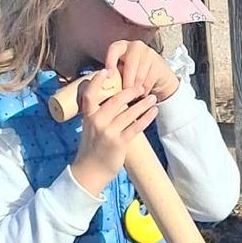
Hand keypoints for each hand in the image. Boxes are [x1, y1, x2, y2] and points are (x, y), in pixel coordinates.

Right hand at [70, 70, 160, 197]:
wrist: (89, 172)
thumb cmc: (91, 149)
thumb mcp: (89, 129)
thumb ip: (97, 115)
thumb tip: (111, 102)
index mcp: (88, 117)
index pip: (90, 94)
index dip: (97, 81)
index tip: (106, 70)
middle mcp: (97, 122)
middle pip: (116, 100)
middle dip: (131, 91)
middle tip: (141, 87)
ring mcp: (108, 132)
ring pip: (129, 112)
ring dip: (143, 104)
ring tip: (152, 98)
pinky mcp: (119, 143)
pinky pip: (136, 127)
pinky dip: (146, 118)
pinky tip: (153, 112)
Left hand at [106, 39, 177, 102]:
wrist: (157, 77)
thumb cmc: (133, 75)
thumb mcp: (120, 73)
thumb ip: (113, 76)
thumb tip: (104, 86)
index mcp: (121, 46)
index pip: (114, 49)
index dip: (110, 62)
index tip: (109, 75)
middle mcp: (135, 46)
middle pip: (129, 66)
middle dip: (127, 84)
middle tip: (124, 96)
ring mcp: (148, 53)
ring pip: (139, 76)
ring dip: (136, 90)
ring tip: (133, 95)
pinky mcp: (158, 64)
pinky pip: (149, 81)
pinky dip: (145, 91)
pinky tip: (143, 93)